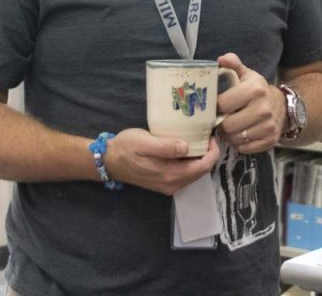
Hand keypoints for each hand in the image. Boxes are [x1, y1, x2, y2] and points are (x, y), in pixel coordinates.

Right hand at [105, 129, 219, 195]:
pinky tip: (185, 148)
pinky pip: (185, 174)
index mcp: (170, 175)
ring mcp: (168, 185)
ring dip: (199, 158)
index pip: (203, 167)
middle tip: (206, 135)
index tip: (211, 136)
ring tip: (197, 139)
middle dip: (208, 154)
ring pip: (194, 173)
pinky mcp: (163, 182)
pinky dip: (190, 162)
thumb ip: (165, 146)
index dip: (213, 152)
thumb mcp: (144, 142)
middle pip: (201, 172)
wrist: (109, 161)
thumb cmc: (125, 148)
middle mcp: (172, 184)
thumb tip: (186, 146)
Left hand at [215, 52, 285, 153]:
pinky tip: (241, 134)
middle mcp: (263, 109)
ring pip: (235, 138)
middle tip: (222, 119)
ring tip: (231, 126)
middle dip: (221, 123)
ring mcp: (268, 127)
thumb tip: (221, 59)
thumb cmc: (258, 91)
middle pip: (228, 125)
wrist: (282, 107)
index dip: (216, 106)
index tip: (218, 105)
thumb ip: (233, 64)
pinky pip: (244, 148)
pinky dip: (239, 144)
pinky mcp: (270, 141)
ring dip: (229, 135)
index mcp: (255, 90)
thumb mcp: (247, 75)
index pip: (223, 104)